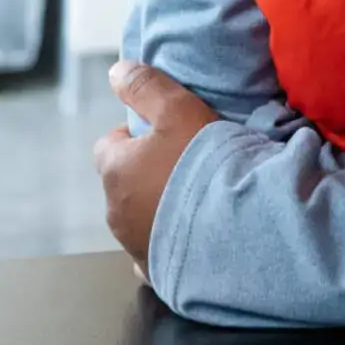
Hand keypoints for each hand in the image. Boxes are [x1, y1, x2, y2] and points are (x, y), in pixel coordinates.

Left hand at [92, 61, 220, 268]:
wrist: (236, 230)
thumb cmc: (205, 164)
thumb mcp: (177, 109)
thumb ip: (145, 86)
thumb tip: (116, 71)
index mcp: (114, 171)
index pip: (108, 145)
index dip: (135, 137)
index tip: (166, 136)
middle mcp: (115, 212)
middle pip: (124, 184)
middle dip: (147, 174)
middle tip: (187, 166)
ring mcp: (134, 246)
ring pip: (139, 219)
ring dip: (158, 208)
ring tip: (198, 200)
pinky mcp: (157, 273)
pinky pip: (155, 254)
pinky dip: (169, 243)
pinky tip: (193, 237)